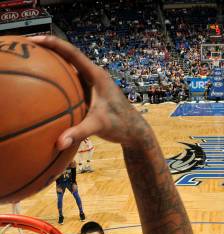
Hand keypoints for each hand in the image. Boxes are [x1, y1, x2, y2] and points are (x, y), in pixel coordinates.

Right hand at [27, 36, 145, 148]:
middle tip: (28, 48)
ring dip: (54, 65)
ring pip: (70, 69)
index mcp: (97, 76)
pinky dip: (59, 83)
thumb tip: (59, 144)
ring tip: (33, 63)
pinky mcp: (92, 93)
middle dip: (49, 50)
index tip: (35, 40)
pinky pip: (72, 83)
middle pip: (69, 57)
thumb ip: (78, 133)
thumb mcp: (99, 127)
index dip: (53, 44)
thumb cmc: (121, 126)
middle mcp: (94, 76)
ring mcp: (93, 84)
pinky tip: (46, 89)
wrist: (136, 132)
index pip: (72, 53)